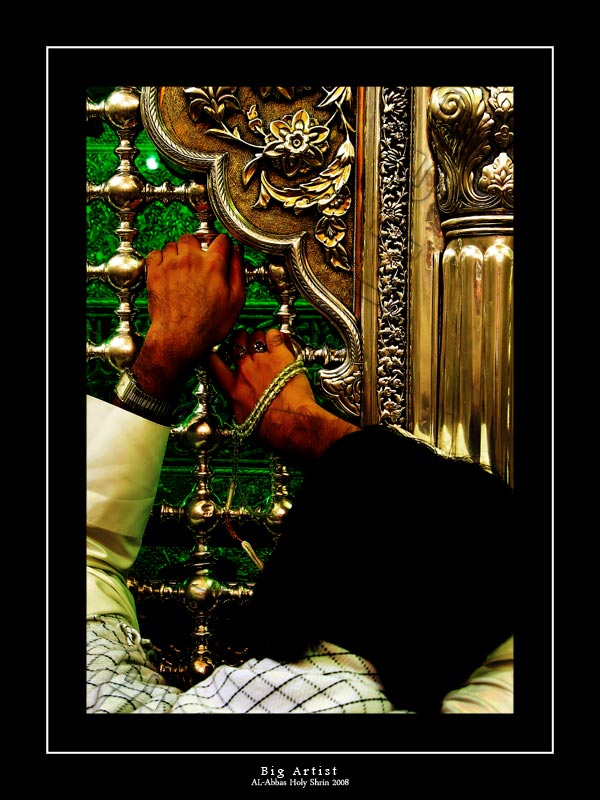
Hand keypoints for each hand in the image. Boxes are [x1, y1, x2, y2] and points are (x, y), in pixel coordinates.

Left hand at [131, 233, 244, 399]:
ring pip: (173, 244)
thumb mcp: (235, 301)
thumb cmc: (207, 326)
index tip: (220, 250)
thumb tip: (237, 253)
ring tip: (182, 267)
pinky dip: (161, 258)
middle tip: (199, 261)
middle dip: (197, 246)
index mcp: (213, 265)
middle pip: (193, 238)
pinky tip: (167, 269)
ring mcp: (170, 265)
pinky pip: (156, 253)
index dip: (222, 244)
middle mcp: (191, 259)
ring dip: (178, 252)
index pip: (220, 239)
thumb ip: (237, 272)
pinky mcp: (154, 272)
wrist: (179, 339)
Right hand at [208, 328, 358, 460]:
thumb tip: (240, 407)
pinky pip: (274, 336)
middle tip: (244, 340)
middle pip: (237, 345)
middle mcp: (245, 372)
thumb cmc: (270, 428)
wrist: (290, 423)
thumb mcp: (244, 421)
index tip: (215, 349)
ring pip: (255, 338)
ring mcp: (262, 362)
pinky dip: (275, 334)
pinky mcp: (280, 357)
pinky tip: (278, 337)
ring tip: (263, 339)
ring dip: (258, 337)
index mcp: (233, 389)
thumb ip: (239, 407)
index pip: (214, 364)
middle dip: (240, 340)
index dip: (213, 353)